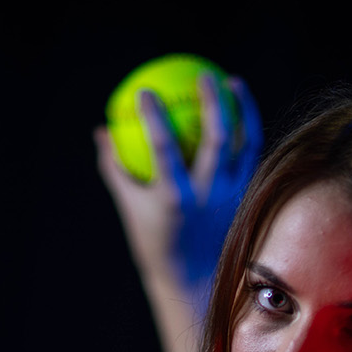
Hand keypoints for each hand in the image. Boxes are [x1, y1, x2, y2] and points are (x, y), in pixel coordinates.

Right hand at [96, 72, 262, 314]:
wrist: (194, 278)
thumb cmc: (155, 240)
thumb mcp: (130, 206)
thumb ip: (116, 168)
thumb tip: (101, 132)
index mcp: (174, 199)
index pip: (164, 148)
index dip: (154, 117)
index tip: (144, 90)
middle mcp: (207, 195)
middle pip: (217, 138)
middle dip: (213, 102)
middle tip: (205, 74)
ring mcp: (232, 196)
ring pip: (244, 144)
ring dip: (243, 110)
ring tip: (234, 83)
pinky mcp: (247, 197)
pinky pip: (251, 156)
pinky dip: (248, 131)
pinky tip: (242, 112)